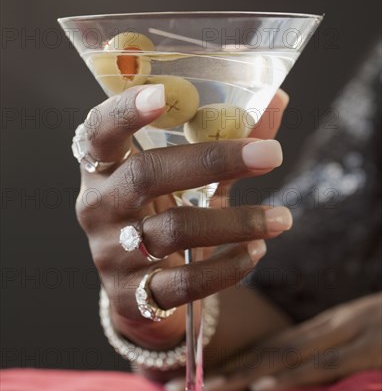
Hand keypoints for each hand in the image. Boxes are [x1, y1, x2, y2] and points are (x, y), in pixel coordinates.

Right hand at [75, 84, 290, 348]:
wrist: (141, 288)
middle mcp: (98, 207)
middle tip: (271, 154)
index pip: (100, 132)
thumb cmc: (164, 215)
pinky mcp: (132, 296)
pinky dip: (226, 267)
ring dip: (236, 222)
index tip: (160, 95)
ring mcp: (110, 254)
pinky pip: (182, 282)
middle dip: (212, 161)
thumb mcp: (187, 178)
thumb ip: (224, 140)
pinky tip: (255, 253)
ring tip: (281, 219)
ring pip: (172, 231)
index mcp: (103, 167)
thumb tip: (276, 98)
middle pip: (145, 176)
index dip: (125, 112)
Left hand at [201, 293, 381, 390]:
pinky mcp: (365, 349)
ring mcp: (345, 333)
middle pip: (269, 348)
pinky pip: (321, 364)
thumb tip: (302, 369)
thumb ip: (336, 349)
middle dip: (228, 367)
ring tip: (210, 386)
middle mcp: (329, 326)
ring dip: (243, 371)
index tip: (205, 373)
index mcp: (327, 325)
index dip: (238, 358)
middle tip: (189, 381)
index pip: (273, 343)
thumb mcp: (367, 333)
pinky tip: (259, 386)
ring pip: (283, 354)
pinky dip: (287, 376)